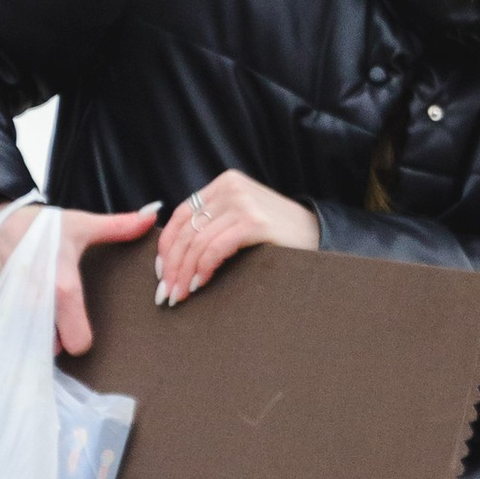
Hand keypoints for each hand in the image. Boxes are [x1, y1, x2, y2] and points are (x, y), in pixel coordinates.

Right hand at [0, 199, 160, 357]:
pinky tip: (11, 308)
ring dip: (30, 334)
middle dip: (54, 338)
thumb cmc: (40, 226)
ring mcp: (4, 305)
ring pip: (23, 341)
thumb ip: (117, 227)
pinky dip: (6, 326)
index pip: (77, 339)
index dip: (80, 339)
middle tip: (54, 319)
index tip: (79, 331)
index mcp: (61, 284)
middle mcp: (32, 299)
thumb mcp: (79, 225)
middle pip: (50, 345)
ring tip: (34, 314)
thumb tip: (151, 216)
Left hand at [154, 168, 319, 306]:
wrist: (319, 235)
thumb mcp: (241, 218)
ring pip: (198, 242)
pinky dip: (204, 268)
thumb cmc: (278, 235)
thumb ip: (214, 223)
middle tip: (167, 292)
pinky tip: (200, 284)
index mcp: (224, 183)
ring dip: (185, 273)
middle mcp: (231, 188)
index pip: (181, 215)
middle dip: (172, 265)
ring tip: (181, 294)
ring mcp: (243, 203)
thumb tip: (174, 254)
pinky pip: (216, 248)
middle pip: (187, 230)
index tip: (160, 272)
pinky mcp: (254, 222)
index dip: (166, 246)